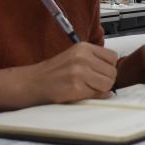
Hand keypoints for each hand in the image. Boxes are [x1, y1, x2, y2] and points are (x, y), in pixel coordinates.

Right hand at [0, 43, 118, 109]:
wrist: (30, 83)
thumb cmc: (52, 73)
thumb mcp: (74, 59)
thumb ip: (95, 63)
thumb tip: (114, 78)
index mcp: (84, 47)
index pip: (113, 58)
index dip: (108, 68)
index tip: (99, 74)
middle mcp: (82, 57)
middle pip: (112, 73)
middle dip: (105, 81)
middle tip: (90, 84)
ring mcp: (79, 72)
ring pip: (108, 84)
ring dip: (100, 90)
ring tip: (84, 89)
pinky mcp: (75, 87)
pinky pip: (96, 95)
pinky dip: (91, 97)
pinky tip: (78, 94)